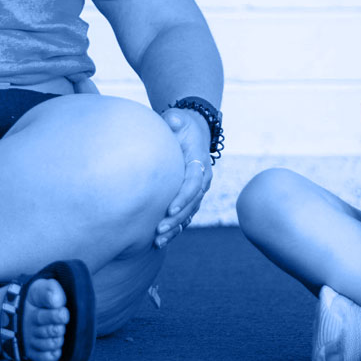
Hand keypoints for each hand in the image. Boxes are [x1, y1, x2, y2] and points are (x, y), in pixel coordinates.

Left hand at [154, 108, 214, 247]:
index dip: (183, 197)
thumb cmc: (181, 125)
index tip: (169, 209)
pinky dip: (174, 229)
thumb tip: (173, 120)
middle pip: (192, 204)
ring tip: (157, 241)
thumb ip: (176, 120)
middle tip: (158, 230)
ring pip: (189, 214)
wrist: (191, 132)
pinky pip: (184, 216)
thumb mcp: (179, 118)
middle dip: (176, 219)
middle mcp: (202, 180)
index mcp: (199, 163)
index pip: (193, 183)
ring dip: (174, 229)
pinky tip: (160, 241)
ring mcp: (197, 191)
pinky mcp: (190, 198)